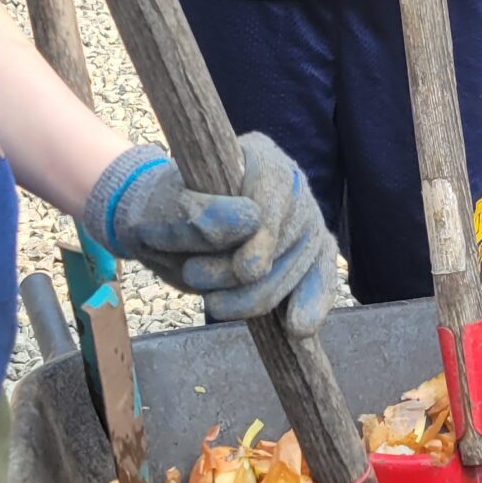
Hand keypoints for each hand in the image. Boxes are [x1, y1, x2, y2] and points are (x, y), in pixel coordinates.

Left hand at [85, 135, 339, 334]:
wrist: (160, 229)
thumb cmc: (159, 210)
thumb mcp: (163, 207)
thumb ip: (200, 213)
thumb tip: (250, 221)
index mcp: (257, 155)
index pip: (275, 189)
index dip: (266, 234)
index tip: (246, 270)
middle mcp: (289, 182)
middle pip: (288, 235)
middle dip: (244, 273)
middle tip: (196, 278)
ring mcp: (302, 218)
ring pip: (300, 264)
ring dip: (256, 297)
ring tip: (214, 304)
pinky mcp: (308, 253)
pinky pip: (321, 277)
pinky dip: (311, 304)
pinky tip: (299, 327)